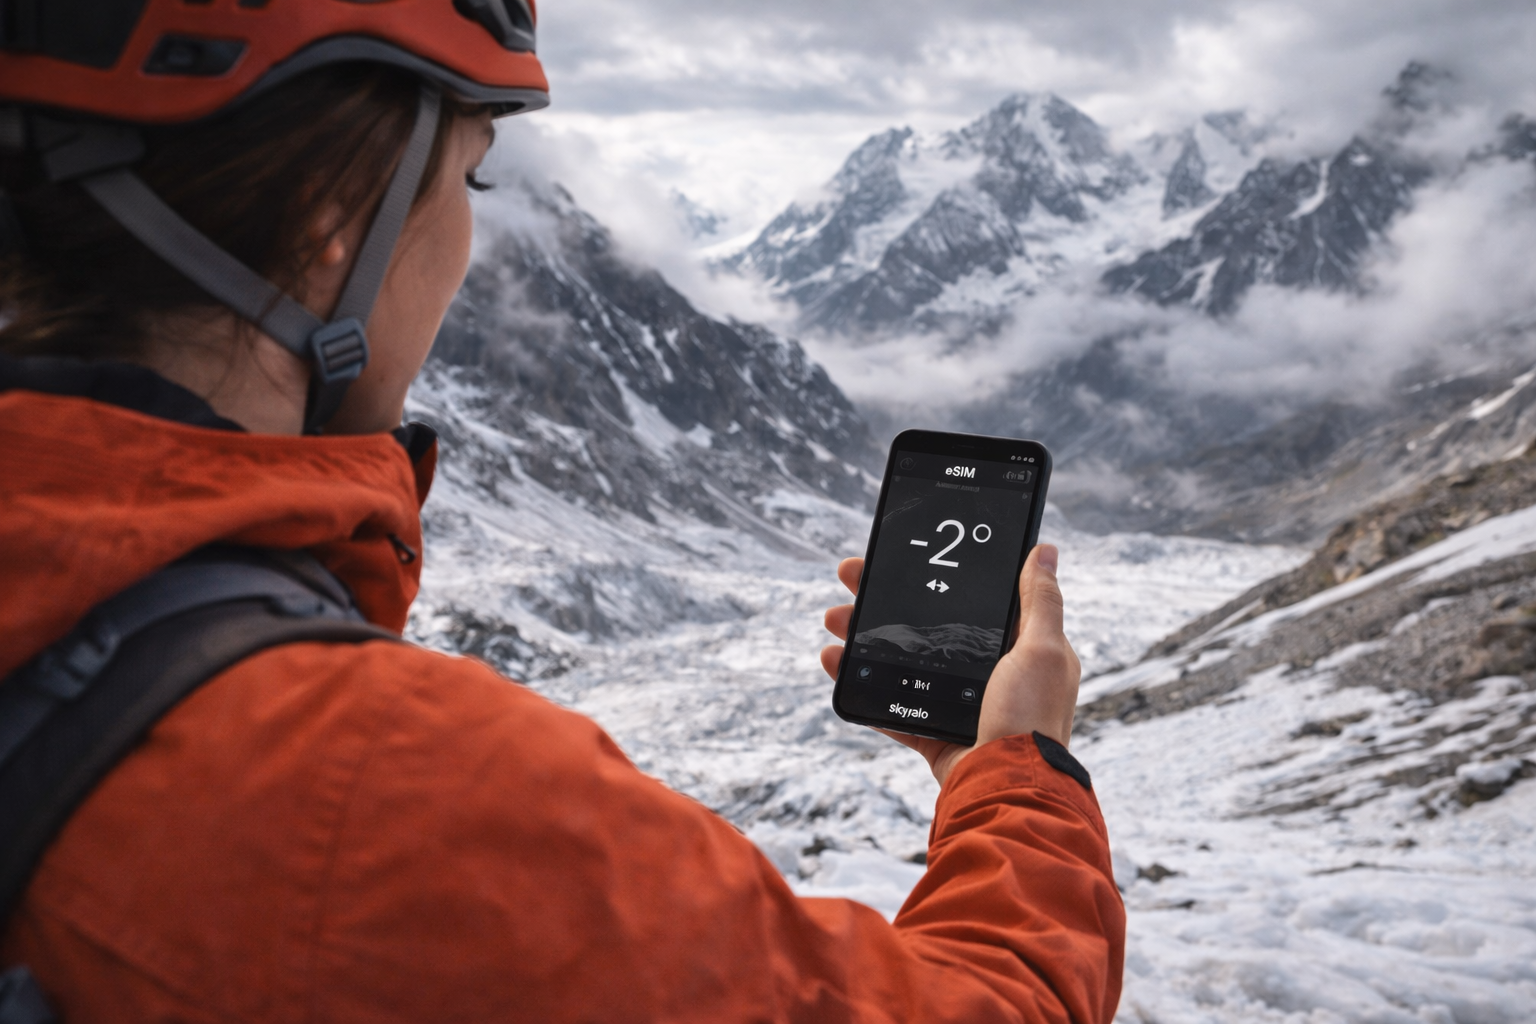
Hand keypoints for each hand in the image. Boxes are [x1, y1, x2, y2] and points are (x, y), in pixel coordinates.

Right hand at [821, 545, 1080, 786]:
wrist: (1008, 788)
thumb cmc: (1032, 718)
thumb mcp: (1042, 650)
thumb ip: (1040, 601)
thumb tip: (1044, 549)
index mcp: (1016, 650)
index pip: (967, 601)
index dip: (929, 577)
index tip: (895, 559)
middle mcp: (987, 675)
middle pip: (924, 628)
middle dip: (881, 604)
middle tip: (848, 584)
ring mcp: (958, 706)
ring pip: (901, 664)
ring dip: (862, 640)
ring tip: (834, 624)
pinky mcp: (934, 735)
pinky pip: (891, 707)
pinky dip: (862, 687)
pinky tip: (837, 666)